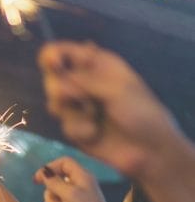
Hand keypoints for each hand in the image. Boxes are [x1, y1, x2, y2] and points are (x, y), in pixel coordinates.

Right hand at [34, 156, 113, 201]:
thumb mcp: (70, 194)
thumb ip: (55, 182)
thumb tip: (44, 172)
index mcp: (81, 176)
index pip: (63, 163)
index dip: (50, 168)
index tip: (38, 179)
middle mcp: (77, 186)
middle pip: (53, 183)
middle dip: (50, 195)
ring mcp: (73, 201)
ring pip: (51, 199)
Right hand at [38, 41, 181, 179]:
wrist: (148, 149)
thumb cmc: (140, 112)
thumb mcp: (116, 89)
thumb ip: (83, 79)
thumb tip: (54, 71)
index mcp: (98, 64)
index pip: (64, 52)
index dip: (52, 55)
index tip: (54, 64)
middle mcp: (85, 83)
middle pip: (52, 78)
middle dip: (60, 89)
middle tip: (79, 98)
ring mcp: (79, 108)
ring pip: (55, 104)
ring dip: (72, 112)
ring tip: (94, 117)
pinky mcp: (77, 129)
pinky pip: (65, 126)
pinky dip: (80, 130)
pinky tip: (96, 133)